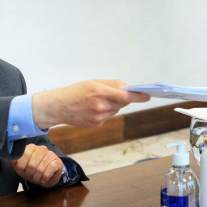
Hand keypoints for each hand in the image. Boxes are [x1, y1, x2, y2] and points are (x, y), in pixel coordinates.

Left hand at [11, 143, 64, 187]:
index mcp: (30, 148)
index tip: (22, 170)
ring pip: (40, 169)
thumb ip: (15, 161)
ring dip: (37, 178)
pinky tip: (44, 179)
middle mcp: (41, 148)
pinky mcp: (57, 161)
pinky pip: (49, 170)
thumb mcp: (21, 167)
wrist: (47, 177)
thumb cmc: (32, 171)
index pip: (22, 155)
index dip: (21, 167)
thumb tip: (12, 157)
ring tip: (37, 179)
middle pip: (31, 164)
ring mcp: (50, 154)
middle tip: (31, 176)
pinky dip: (45, 178)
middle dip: (30, 174)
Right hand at [32, 79, 149, 128]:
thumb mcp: (93, 82)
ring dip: (113, 104)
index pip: (125, 96)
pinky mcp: (97, 124)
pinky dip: (106, 111)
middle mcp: (100, 106)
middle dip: (122, 98)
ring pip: (116, 109)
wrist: (58, 107)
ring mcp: (99, 117)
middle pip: (122, 103)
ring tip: (98, 100)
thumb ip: (112, 84)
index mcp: (100, 92)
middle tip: (113, 93)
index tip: (148, 96)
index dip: (138, 96)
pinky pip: (108, 116)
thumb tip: (128, 88)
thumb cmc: (75, 91)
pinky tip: (93, 108)